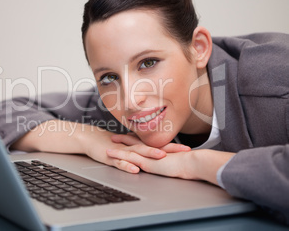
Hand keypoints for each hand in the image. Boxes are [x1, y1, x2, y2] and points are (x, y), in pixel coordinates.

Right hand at [81, 131, 188, 173]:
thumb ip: (141, 151)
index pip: (157, 146)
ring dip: (149, 154)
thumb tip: (156, 155)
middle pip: (152, 148)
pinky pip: (120, 163)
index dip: (172, 147)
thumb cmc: (112, 145)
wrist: (92, 139)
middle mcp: (132, 147)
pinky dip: (127, 166)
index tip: (188, 149)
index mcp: (138, 145)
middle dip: (168, 149)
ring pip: (137, 153)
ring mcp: (122, 152)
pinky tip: (134, 169)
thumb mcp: (129, 148)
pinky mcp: (111, 158)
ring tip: (161, 156)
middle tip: (184, 150)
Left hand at [106, 147, 235, 184]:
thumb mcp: (179, 161)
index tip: (129, 137)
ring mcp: (147, 155)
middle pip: (135, 143)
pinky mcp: (145, 161)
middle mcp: (152, 151)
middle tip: (113, 137)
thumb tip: (175, 162)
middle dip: (124, 140)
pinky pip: (128, 157)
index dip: (137, 139)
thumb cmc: (189, 163)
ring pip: (129, 149)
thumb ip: (174, 160)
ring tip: (107, 145)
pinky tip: (109, 154)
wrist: (192, 163)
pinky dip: (118, 155)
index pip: (145, 143)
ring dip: (118, 147)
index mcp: (159, 150)